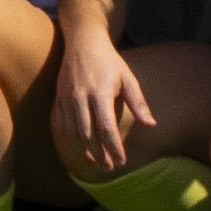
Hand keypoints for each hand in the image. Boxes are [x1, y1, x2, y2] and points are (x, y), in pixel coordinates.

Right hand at [51, 28, 145, 181]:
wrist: (83, 42)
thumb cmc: (109, 62)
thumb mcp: (128, 78)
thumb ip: (138, 102)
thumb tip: (151, 125)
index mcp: (99, 92)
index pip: (106, 127)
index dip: (114, 147)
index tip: (122, 161)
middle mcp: (80, 97)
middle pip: (88, 134)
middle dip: (99, 154)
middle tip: (110, 168)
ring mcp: (67, 98)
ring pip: (73, 132)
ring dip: (84, 150)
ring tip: (96, 163)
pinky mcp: (59, 98)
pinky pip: (62, 124)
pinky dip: (70, 139)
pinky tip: (80, 148)